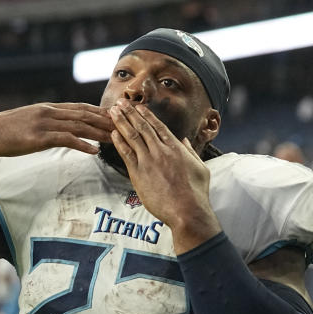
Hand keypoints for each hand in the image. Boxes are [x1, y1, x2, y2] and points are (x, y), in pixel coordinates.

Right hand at [0, 102, 113, 155]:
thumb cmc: (8, 131)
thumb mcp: (32, 121)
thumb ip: (49, 122)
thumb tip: (63, 128)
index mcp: (50, 108)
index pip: (81, 107)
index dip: (100, 111)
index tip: (117, 116)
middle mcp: (50, 112)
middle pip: (84, 114)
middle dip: (106, 120)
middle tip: (125, 126)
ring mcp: (45, 123)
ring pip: (79, 126)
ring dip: (99, 132)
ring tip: (116, 138)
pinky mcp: (39, 137)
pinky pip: (65, 139)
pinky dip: (82, 144)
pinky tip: (94, 151)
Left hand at [109, 101, 220, 250]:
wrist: (187, 211)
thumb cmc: (197, 193)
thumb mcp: (201, 168)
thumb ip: (191, 152)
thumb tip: (184, 141)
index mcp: (176, 148)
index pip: (158, 127)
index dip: (146, 115)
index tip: (138, 107)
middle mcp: (161, 151)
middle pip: (142, 127)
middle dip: (130, 113)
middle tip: (120, 102)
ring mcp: (149, 162)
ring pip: (132, 136)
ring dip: (121, 122)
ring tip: (112, 112)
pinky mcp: (139, 174)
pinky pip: (126, 154)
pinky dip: (119, 142)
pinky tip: (112, 133)